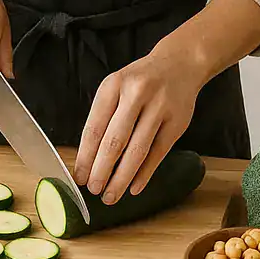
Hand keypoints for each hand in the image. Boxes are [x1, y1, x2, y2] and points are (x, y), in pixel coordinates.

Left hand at [73, 47, 202, 204]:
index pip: (95, 127)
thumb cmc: (140, 81)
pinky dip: (145, 173)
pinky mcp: (177, 122)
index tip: (79, 176)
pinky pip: (158, 153)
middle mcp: (136, 94)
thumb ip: (104, 117)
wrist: (180, 63)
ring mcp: (159, 108)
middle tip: (94, 190)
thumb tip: (88, 159)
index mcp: (113, 86)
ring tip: (111, 195)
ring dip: (122, 177)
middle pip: (115, 141)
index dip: (85, 156)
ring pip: (137, 150)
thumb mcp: (116, 87)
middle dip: (102, 170)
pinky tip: (134, 187)